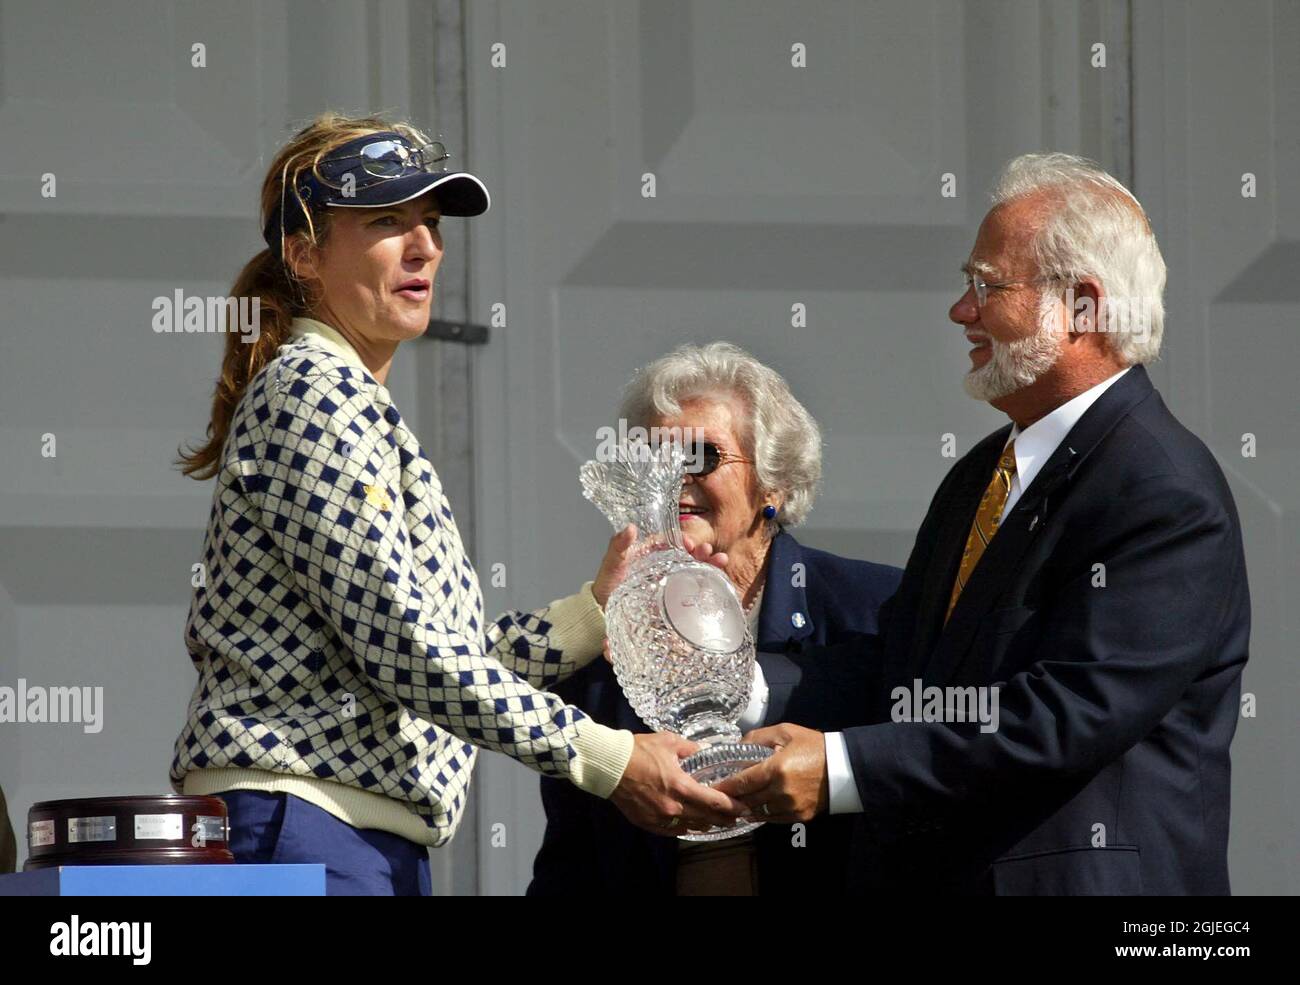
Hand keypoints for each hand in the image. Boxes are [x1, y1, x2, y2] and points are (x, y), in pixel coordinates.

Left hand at [593, 522, 728, 622]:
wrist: (603, 611)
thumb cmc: (607, 583)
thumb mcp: (612, 562)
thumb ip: (619, 545)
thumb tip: (630, 528)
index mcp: (651, 552)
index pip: (671, 541)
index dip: (683, 540)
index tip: (690, 543)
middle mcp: (662, 564)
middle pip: (687, 555)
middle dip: (701, 551)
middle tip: (709, 550)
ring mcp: (668, 582)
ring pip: (693, 570)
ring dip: (709, 565)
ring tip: (721, 561)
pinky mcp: (671, 599)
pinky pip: (691, 591)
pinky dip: (705, 586)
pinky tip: (718, 584)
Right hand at [610, 732, 748, 835]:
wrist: (609, 764)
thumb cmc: (639, 750)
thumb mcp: (669, 742)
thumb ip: (691, 748)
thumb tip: (704, 750)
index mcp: (681, 786)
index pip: (714, 802)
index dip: (732, 807)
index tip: (744, 808)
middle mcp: (673, 807)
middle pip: (706, 819)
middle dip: (723, 819)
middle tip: (736, 818)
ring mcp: (659, 818)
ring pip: (690, 827)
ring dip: (705, 825)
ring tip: (715, 822)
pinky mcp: (647, 823)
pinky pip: (672, 830)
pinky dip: (684, 828)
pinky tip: (690, 825)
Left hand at [712, 723, 828, 822]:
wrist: (843, 767)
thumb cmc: (812, 746)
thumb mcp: (784, 732)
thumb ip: (756, 738)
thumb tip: (735, 748)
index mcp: (776, 769)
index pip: (741, 782)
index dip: (724, 786)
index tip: (711, 786)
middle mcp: (781, 792)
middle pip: (746, 800)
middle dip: (731, 798)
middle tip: (718, 794)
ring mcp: (790, 807)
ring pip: (757, 812)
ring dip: (744, 807)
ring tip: (734, 801)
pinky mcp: (799, 817)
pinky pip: (772, 818)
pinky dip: (761, 813)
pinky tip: (753, 806)